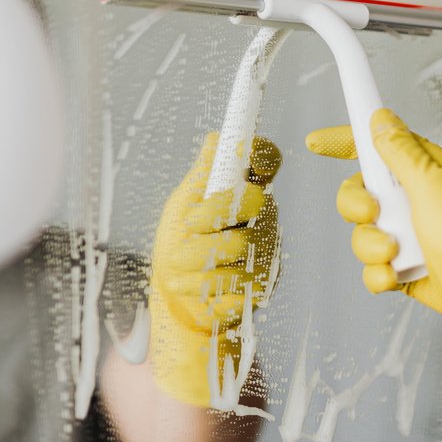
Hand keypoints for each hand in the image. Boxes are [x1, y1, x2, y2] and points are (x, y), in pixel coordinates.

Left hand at [149, 133, 280, 406]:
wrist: (174, 303)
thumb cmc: (177, 248)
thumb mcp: (180, 206)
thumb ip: (202, 176)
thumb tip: (216, 138)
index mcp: (244, 189)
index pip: (265, 160)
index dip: (259, 153)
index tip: (245, 157)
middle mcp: (263, 217)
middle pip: (252, 199)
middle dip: (211, 213)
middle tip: (188, 227)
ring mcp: (267, 252)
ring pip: (239, 244)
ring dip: (196, 256)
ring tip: (177, 266)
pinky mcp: (263, 286)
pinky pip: (235, 280)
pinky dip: (201, 284)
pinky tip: (190, 285)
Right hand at [306, 109, 441, 425]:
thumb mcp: (429, 176)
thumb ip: (398, 150)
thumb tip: (381, 119)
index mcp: (421, 171)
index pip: (375, 149)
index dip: (344, 143)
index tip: (318, 142)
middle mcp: (414, 202)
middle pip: (358, 195)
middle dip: (356, 206)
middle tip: (374, 212)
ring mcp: (411, 238)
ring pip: (363, 236)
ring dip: (371, 245)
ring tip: (395, 252)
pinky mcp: (409, 271)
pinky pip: (375, 271)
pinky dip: (380, 275)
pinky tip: (395, 274)